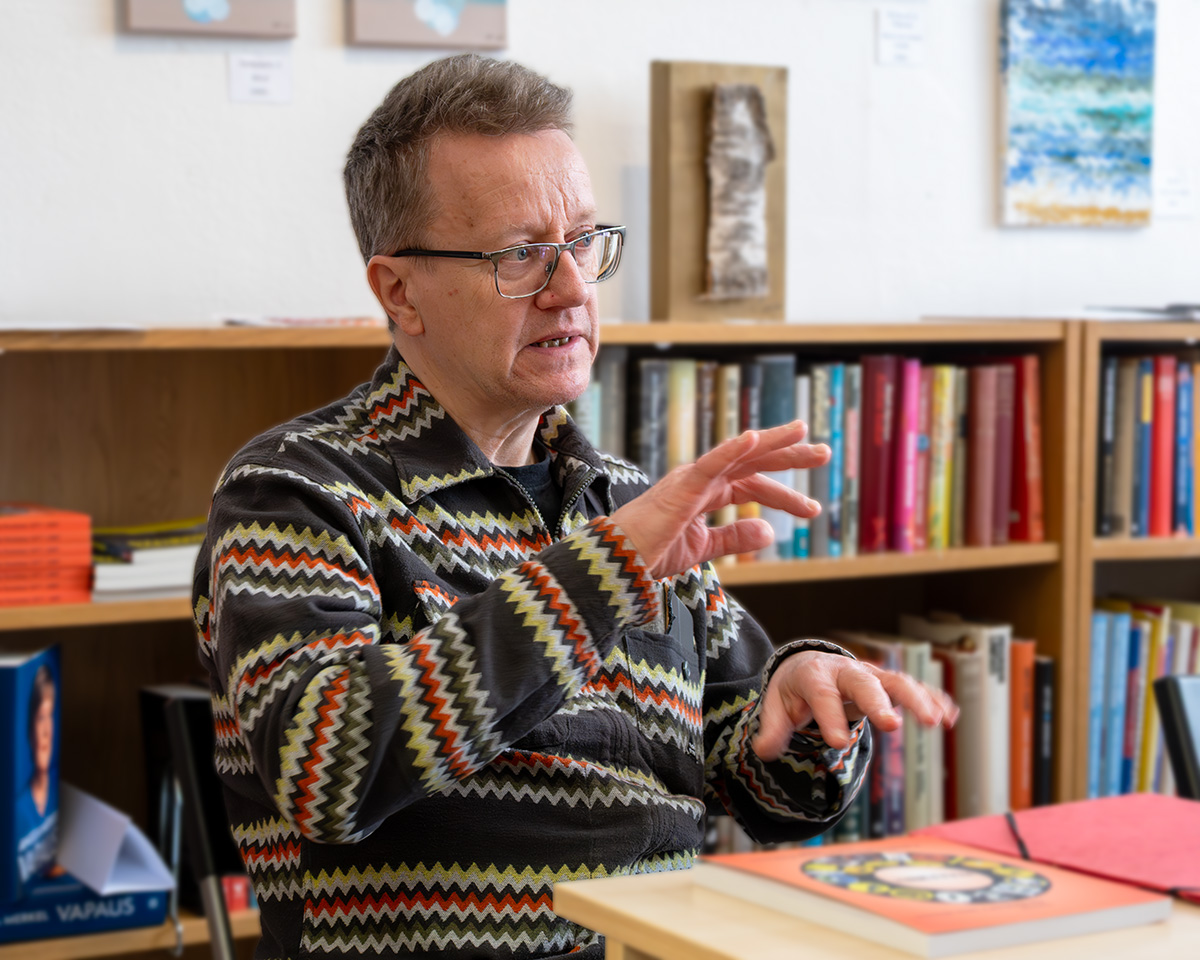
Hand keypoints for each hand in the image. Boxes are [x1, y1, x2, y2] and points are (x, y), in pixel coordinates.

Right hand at [609, 421, 828, 578]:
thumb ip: (734, 538)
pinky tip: (753, 437)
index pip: (754, 485)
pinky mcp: (681, 487)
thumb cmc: (650, 554)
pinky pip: (709, 464)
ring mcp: (692, 479)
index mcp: (707, 492)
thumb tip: (768, 530)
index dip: (786, 496)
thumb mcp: (703, 548)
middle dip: (789, 456)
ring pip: (739, 454)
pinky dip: (730, 450)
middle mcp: (703, 479)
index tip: (814, 509)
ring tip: (803, 434)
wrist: (618, 563)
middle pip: (753, 461)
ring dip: (771, 443)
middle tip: (824, 452)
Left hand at [751, 650, 958, 760]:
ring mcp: (871, 675)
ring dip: (917, 699)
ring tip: (936, 722)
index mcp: (814, 675)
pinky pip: (914, 688)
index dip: (830, 717)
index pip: (822, 695)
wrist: (810, 665)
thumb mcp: (777, 705)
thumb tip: (763, 752)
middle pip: (863, 683)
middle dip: (878, 703)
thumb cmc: (795, 689)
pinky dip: (932, 699)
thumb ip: (773, 728)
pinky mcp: (888, 685)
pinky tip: (951, 717)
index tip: (837, 742)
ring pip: (896, 682)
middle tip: (892, 726)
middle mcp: (846, 671)